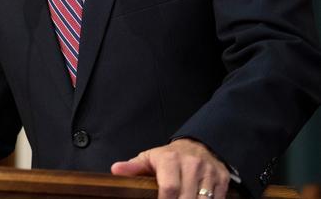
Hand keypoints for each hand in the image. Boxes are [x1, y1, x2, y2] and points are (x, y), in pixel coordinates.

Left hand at [111, 138, 229, 198]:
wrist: (197, 145)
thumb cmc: (169, 157)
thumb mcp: (149, 158)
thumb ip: (134, 167)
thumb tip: (116, 170)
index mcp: (170, 159)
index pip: (169, 188)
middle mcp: (192, 164)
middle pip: (187, 198)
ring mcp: (209, 172)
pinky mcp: (222, 178)